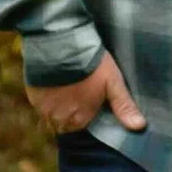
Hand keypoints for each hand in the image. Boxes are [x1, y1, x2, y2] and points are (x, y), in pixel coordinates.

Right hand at [26, 52, 145, 137]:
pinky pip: (39, 104)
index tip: (89, 98)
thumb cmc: (92, 63)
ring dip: (58, 106)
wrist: (62, 44)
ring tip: (66, 86)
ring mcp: (44, 109)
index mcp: (81, 119)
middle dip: (72, 111)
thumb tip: (139, 127)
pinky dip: (46, 97)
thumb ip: (124, 106)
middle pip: (66, 123)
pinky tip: (53, 82)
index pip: (83, 125)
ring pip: (52, 115)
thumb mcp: (113, 82)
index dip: (87, 111)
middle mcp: (60, 119)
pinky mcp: (32, 97)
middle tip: (77, 90)